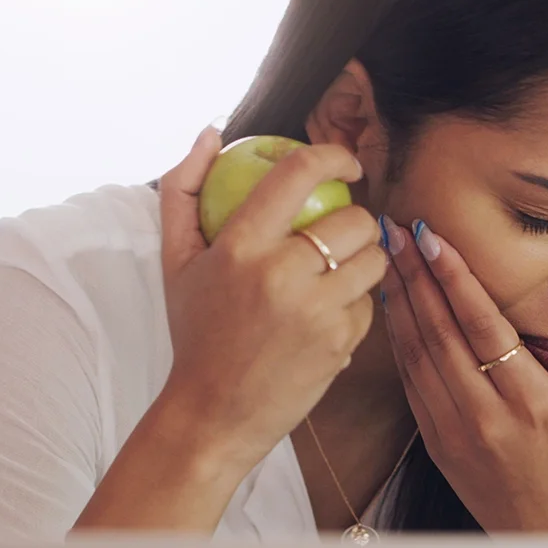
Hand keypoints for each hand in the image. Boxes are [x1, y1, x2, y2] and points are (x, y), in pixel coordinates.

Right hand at [155, 128, 389, 471]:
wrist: (212, 414)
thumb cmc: (195, 331)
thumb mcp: (176, 261)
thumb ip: (184, 190)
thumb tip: (212, 132)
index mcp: (239, 247)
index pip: (298, 174)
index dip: (332, 154)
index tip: (344, 161)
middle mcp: (280, 275)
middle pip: (353, 217)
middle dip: (356, 217)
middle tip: (340, 229)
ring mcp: (315, 312)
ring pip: (372, 258)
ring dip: (362, 258)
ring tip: (337, 269)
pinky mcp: (340, 344)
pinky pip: (369, 302)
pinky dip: (355, 303)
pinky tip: (327, 314)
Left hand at [379, 219, 547, 533]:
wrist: (546, 542)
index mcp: (532, 405)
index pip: (485, 329)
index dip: (457, 281)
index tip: (434, 240)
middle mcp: (486, 416)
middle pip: (442, 333)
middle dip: (418, 276)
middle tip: (397, 229)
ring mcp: (454, 431)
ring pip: (418, 355)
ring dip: (402, 302)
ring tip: (388, 256)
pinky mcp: (436, 443)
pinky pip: (411, 382)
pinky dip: (398, 341)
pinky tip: (392, 308)